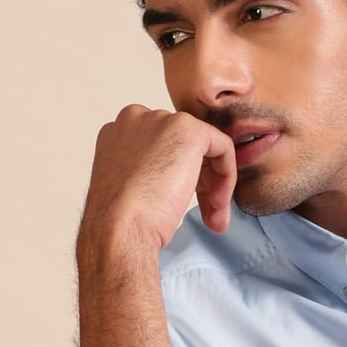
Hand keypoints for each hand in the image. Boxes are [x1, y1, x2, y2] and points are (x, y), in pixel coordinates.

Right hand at [79, 105, 237, 251]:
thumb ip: (149, 172)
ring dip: (214, 186)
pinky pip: (222, 147)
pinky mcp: (188, 130)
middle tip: (208, 216)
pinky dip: (227, 176)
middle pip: (184, 147)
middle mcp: (137, 120)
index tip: (185, 206)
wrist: (121, 226)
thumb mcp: (133, 188)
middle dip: (202, 184)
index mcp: (119, 133)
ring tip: (214, 218)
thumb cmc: (123, 219)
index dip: (179, 178)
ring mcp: (161, 120)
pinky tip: (218, 203)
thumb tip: (173, 180)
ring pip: (205, 149)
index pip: (162, 148)